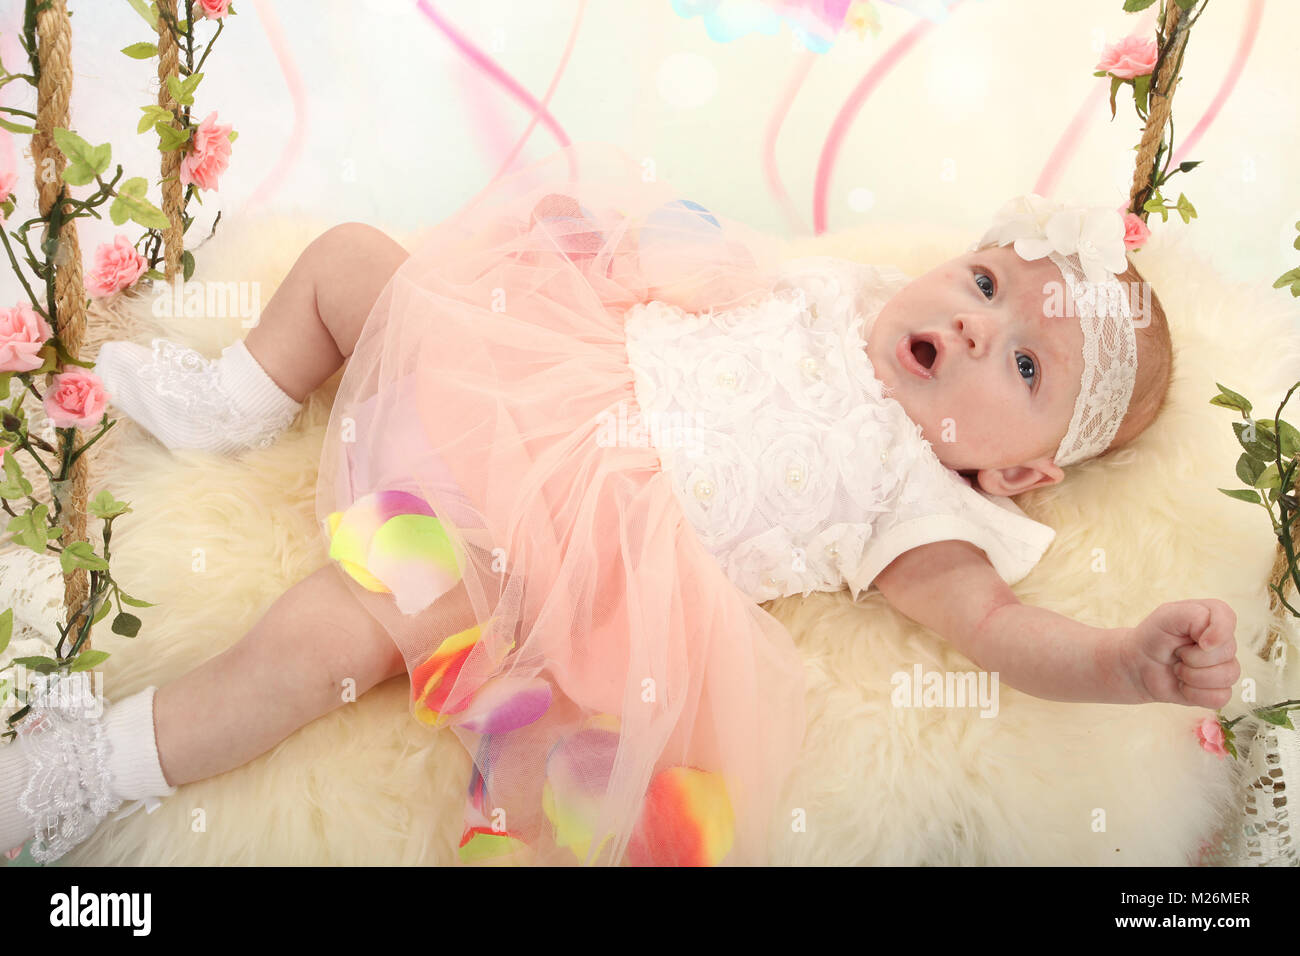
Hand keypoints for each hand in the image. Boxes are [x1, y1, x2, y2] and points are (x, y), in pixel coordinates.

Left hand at [1122, 599, 1239, 707]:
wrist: (1138, 665)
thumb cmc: (1153, 637)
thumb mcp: (1167, 616)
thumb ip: (1195, 615)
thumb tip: (1214, 642)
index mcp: (1213, 617)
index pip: (1228, 618)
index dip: (1216, 632)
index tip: (1196, 639)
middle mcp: (1223, 642)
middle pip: (1227, 652)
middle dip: (1193, 657)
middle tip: (1176, 653)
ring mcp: (1224, 667)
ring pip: (1227, 677)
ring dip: (1192, 676)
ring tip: (1178, 669)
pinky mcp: (1218, 690)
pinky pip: (1220, 698)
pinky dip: (1194, 694)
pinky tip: (1183, 685)